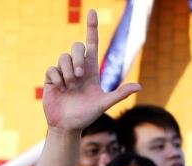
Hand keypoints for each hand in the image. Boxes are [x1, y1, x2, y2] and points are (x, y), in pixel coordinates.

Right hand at [42, 10, 140, 131]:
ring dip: (68, 71)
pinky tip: (60, 88)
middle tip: (79, 75)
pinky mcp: (52, 79)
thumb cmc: (86, 115)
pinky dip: (57, 77)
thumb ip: (119, 94)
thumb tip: (139, 86)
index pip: (92, 43)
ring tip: (70, 86)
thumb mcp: (104, 104)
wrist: (68, 127)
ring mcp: (63, 73)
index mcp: (91, 70)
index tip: (93, 12)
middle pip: (77, 46)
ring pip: (64, 56)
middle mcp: (77, 68)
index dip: (92, 27)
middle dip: (78, 58)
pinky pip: (52, 68)